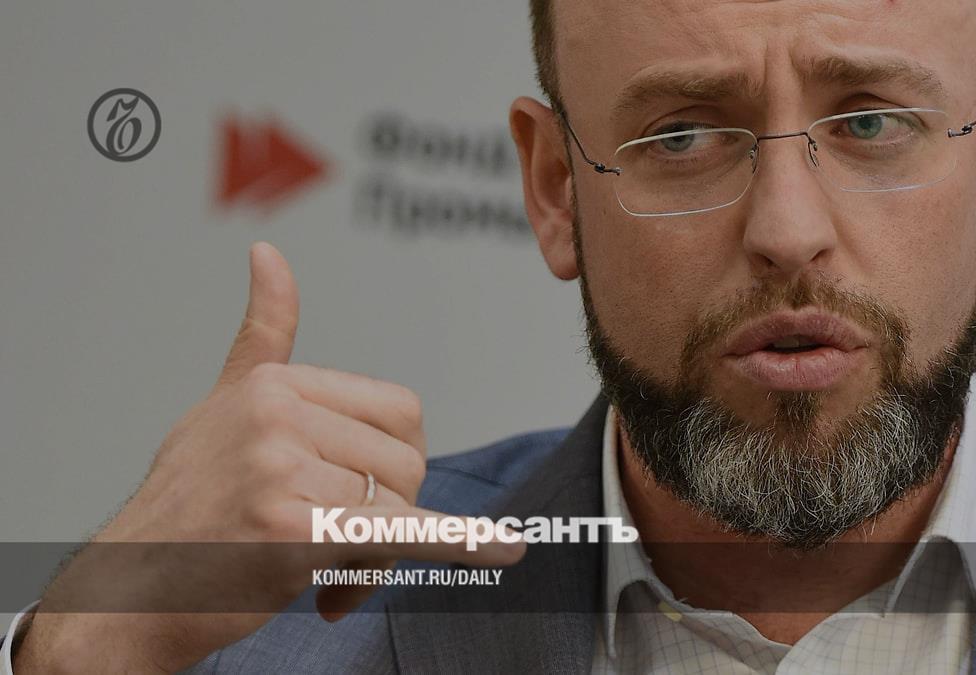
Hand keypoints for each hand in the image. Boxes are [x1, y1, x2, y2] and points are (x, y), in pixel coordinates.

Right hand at [12, 242, 525, 673]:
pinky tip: (507, 550)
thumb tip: (270, 254)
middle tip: (337, 549)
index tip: (366, 494)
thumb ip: (264, 335)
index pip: (401, 412)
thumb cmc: (187, 501)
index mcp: (276, 382)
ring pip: (396, 514)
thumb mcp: (222, 403)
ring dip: (376, 559)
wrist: (133, 590)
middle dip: (390, 516)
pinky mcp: (292, 532)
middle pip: (406, 464)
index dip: (400, 460)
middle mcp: (278, 416)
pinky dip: (460, 546)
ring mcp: (283, 471)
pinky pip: (398, 539)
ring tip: (321, 577)